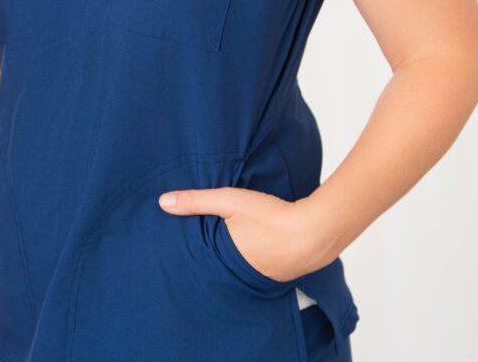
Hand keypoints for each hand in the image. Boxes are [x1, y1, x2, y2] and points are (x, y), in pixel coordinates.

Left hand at [158, 185, 325, 282]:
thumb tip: (162, 202)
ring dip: (237, 256)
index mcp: (226, 260)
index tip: (180, 250)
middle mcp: (242, 275)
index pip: (201, 261)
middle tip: (205, 247)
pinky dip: (257, 256)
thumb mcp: (229, 201)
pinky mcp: (282, 272)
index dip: (193, 254)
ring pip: (242, 266)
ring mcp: (264, 277)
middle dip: (215, 257)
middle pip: (222, 266)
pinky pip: (262, 266)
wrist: (315, 231)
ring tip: (232, 244)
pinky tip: (260, 244)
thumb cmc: (270, 216)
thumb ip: (196, 201)